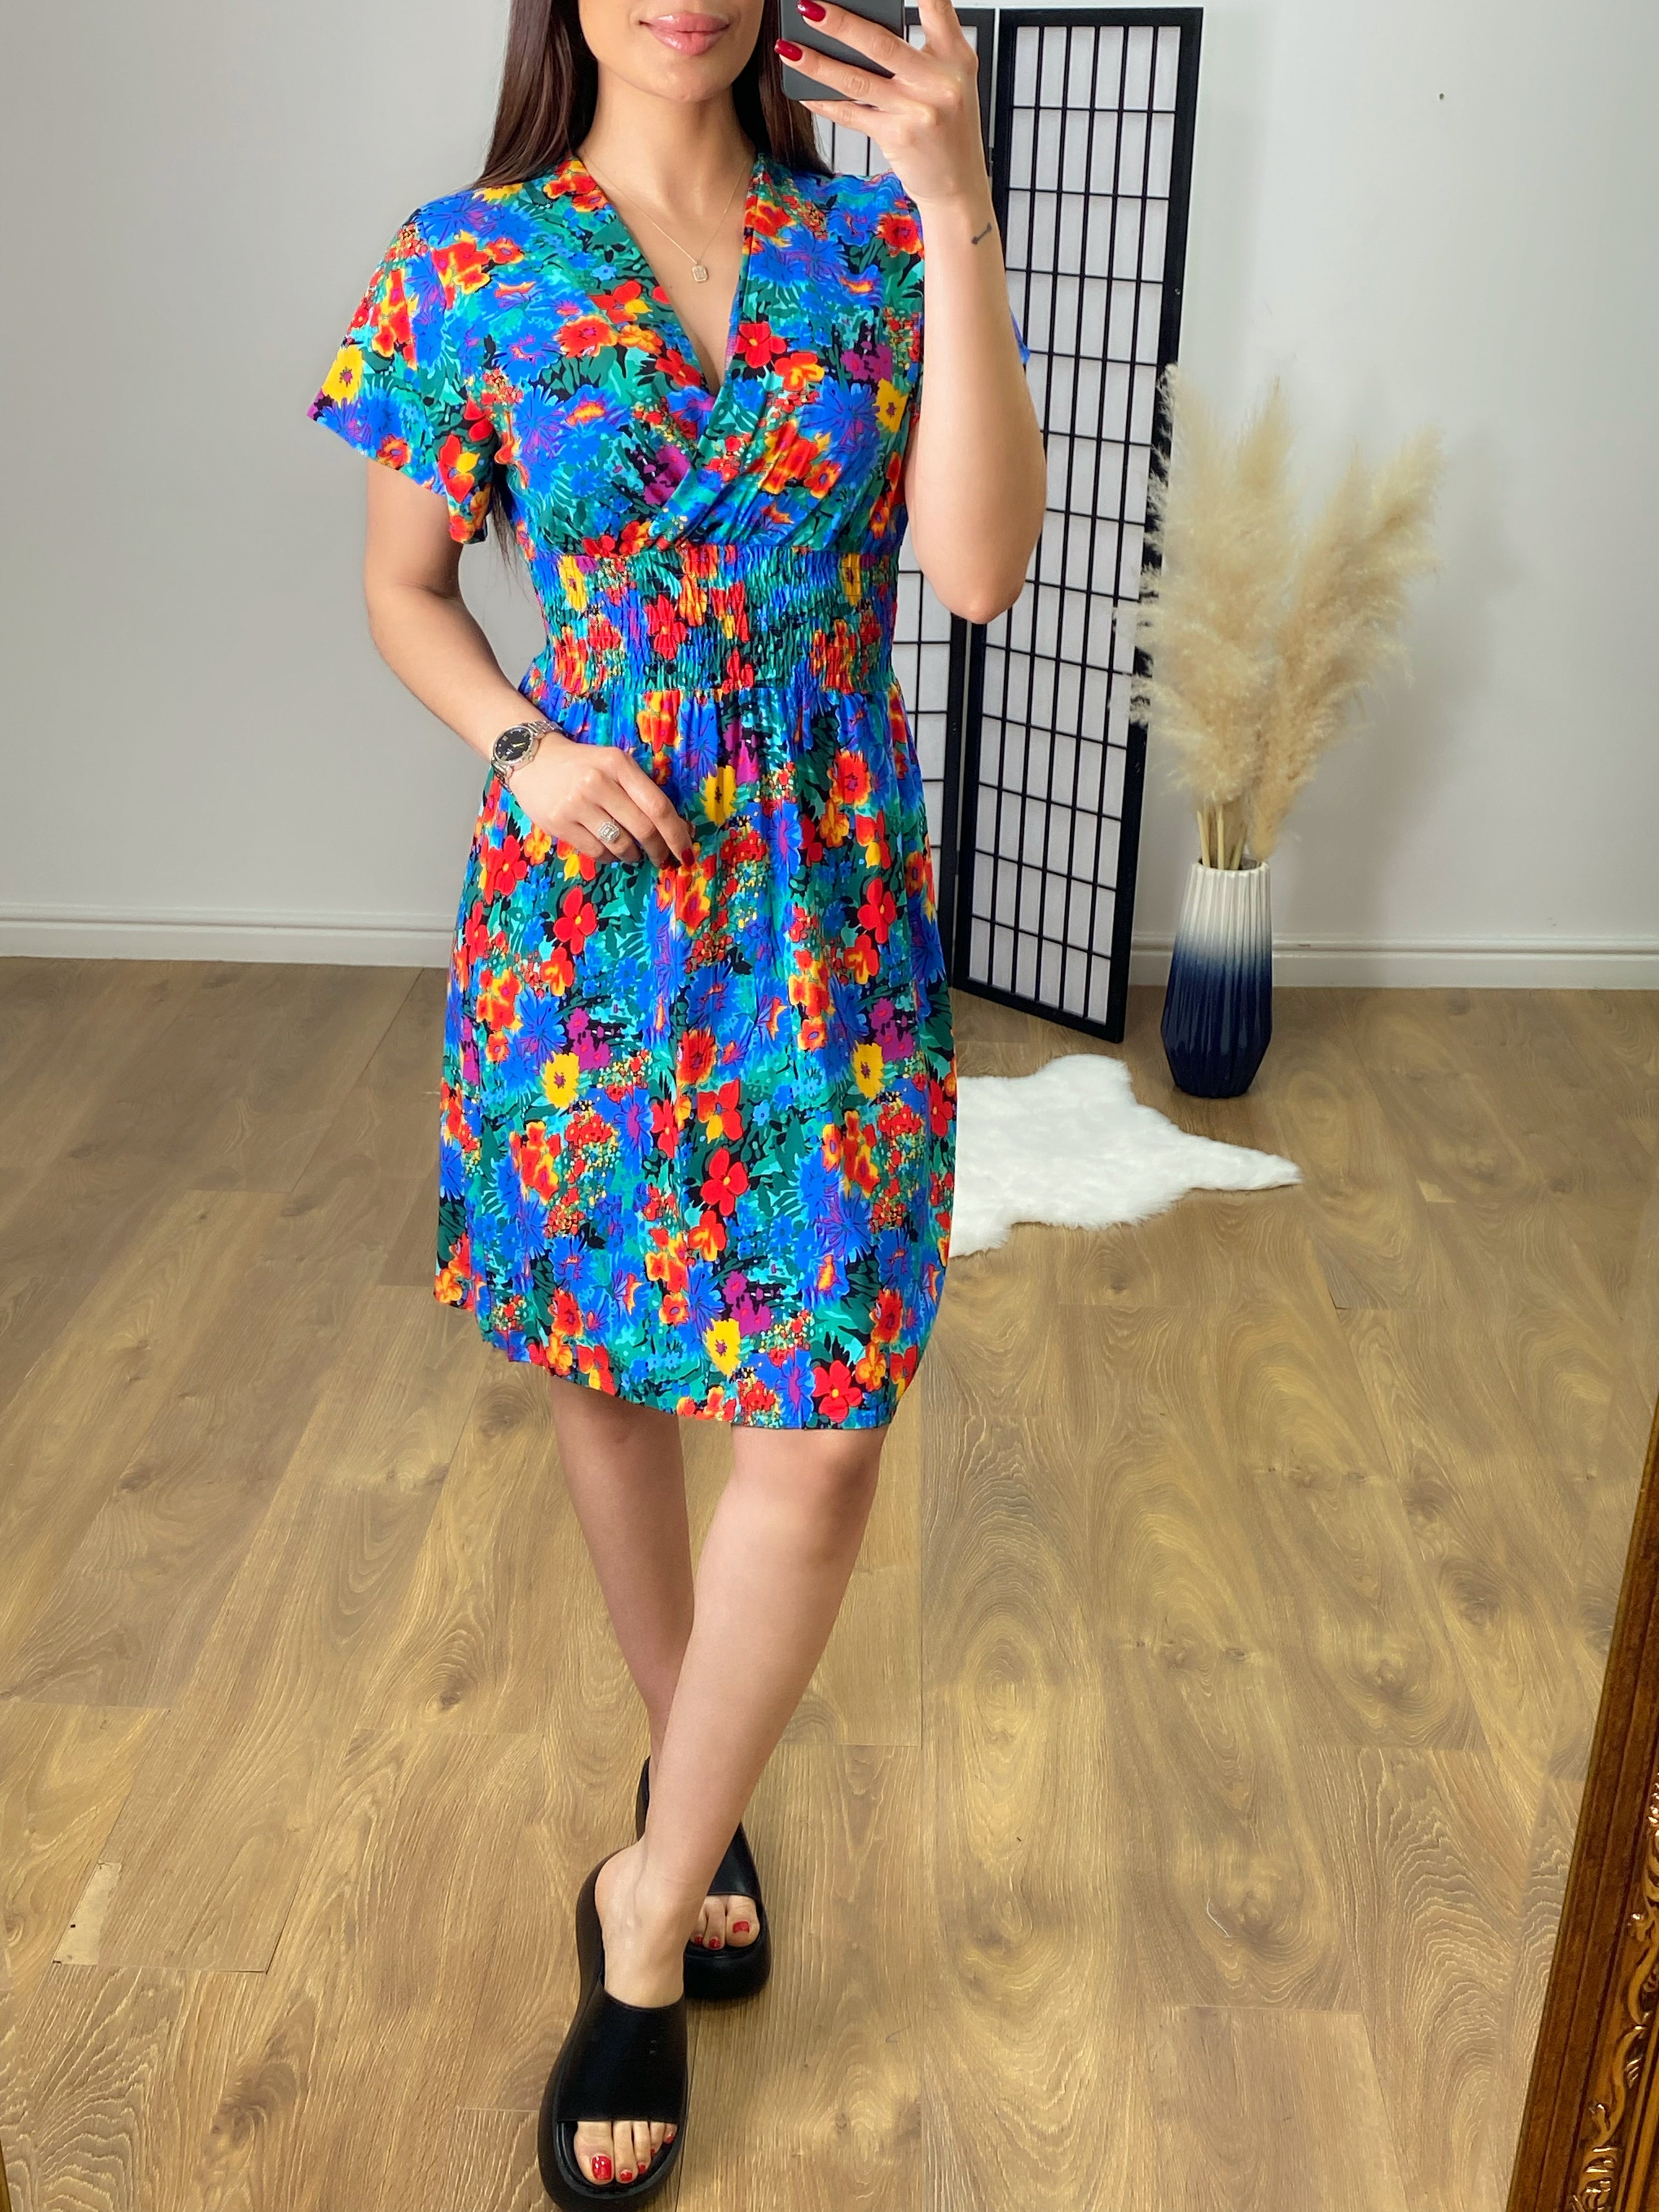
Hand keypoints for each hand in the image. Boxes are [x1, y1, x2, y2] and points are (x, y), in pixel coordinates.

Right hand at [506, 732, 698, 869]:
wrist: (533, 759)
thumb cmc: (584, 765)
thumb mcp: (616, 765)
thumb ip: (644, 792)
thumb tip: (681, 829)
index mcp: (619, 764)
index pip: (658, 806)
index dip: (676, 834)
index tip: (686, 852)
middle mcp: (598, 782)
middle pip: (642, 829)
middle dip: (658, 849)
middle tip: (662, 857)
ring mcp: (576, 804)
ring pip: (619, 844)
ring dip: (633, 856)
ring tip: (634, 854)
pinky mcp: (559, 823)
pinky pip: (596, 852)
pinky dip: (610, 858)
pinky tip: (611, 852)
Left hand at [780, 0, 990, 213]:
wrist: (958, 184)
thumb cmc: (949, 126)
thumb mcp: (950, 80)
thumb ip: (922, 51)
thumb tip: (864, 24)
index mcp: (956, 56)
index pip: (936, 6)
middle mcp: (940, 81)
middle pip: (880, 43)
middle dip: (839, 23)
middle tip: (808, 7)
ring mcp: (918, 111)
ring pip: (857, 80)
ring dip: (817, 64)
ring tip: (788, 48)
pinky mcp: (898, 137)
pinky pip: (852, 114)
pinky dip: (824, 103)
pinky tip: (804, 92)